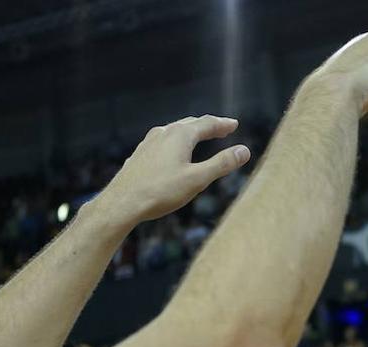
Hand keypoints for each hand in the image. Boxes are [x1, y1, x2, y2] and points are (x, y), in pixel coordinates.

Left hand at [95, 115, 250, 226]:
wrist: (122, 203)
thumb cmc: (160, 192)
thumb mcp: (197, 180)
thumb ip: (222, 164)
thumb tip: (244, 151)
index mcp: (180, 135)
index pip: (206, 123)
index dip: (222, 124)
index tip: (234, 124)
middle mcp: (163, 133)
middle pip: (190, 124)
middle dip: (208, 126)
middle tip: (221, 129)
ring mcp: (149, 143)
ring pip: (174, 131)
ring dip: (190, 132)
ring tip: (198, 136)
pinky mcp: (140, 154)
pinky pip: (162, 141)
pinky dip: (175, 141)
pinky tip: (172, 151)